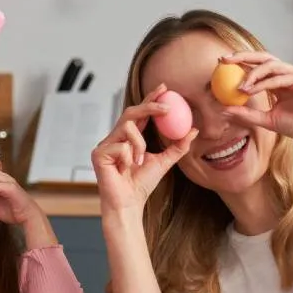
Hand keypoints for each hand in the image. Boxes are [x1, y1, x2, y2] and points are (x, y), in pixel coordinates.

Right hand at [91, 87, 199, 213]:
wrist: (129, 204)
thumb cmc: (141, 184)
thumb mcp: (164, 162)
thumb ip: (178, 146)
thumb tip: (193, 130)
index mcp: (129, 137)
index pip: (140, 113)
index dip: (150, 99)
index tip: (163, 88)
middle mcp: (115, 138)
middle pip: (130, 112)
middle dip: (149, 106)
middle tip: (167, 107)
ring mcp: (105, 145)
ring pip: (127, 129)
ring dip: (139, 145)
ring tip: (138, 162)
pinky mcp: (98, 154)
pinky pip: (120, 146)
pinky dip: (128, 157)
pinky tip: (124, 169)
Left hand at [218, 52, 292, 148]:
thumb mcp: (266, 120)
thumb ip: (246, 114)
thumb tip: (223, 111)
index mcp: (279, 81)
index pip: (257, 67)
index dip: (239, 63)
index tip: (220, 65)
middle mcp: (288, 74)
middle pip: (263, 58)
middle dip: (242, 56)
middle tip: (223, 60)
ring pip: (270, 65)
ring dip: (252, 73)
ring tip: (238, 86)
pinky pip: (280, 77)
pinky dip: (263, 83)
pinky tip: (250, 90)